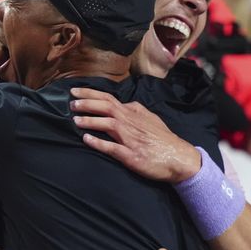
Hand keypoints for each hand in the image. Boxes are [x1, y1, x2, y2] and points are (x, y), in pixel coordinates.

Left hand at [70, 87, 200, 182]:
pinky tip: (87, 140)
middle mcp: (131, 123)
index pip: (109, 98)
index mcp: (134, 113)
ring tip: (76, 120)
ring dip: (91, 121)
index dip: (90, 94)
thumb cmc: (164, 139)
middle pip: (106, 107)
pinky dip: (99, 143)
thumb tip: (124, 103)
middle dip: (87, 103)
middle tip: (71, 103)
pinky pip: (112, 148)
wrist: (179, 158)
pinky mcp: (132, 155)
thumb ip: (136, 110)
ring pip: (108, 124)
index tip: (75, 91)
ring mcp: (131, 139)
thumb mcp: (151, 118)